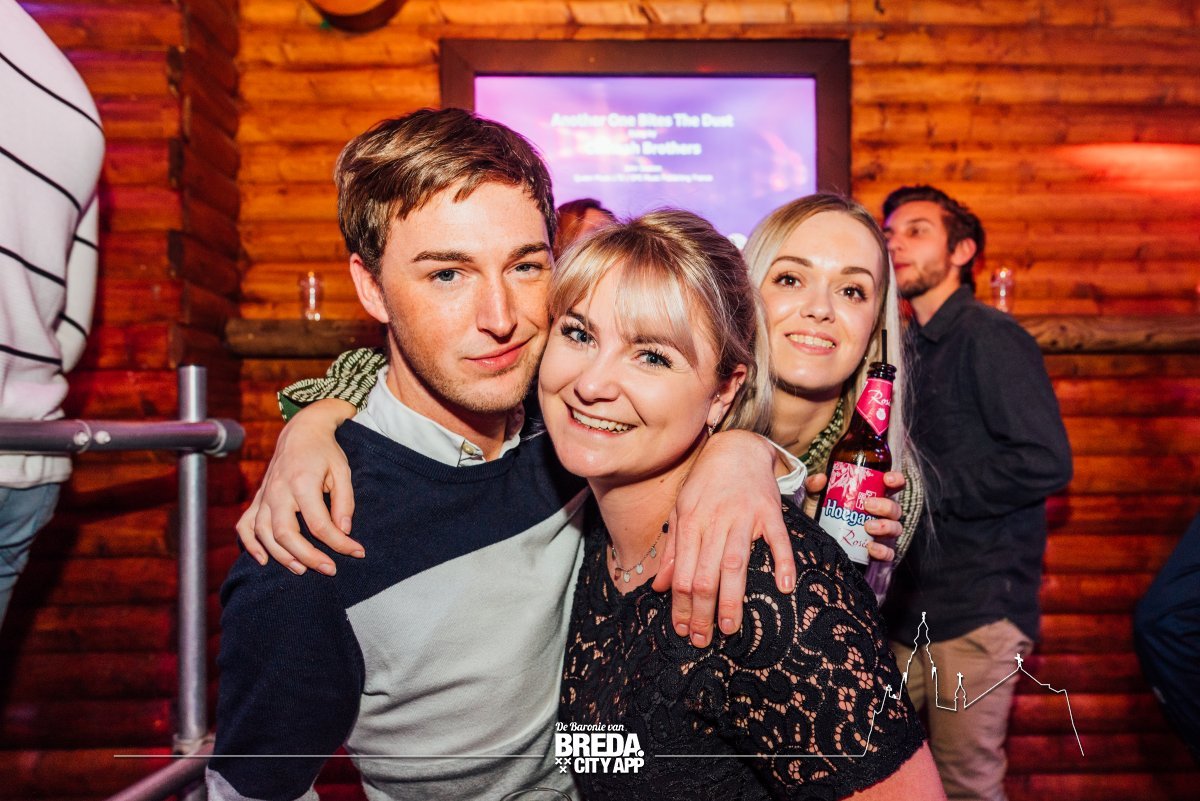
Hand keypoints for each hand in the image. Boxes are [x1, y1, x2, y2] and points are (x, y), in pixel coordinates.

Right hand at [236, 399, 361, 574]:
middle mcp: (278, 491)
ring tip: (302, 570)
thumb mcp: (343, 471)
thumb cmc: (325, 452)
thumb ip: (344, 502)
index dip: (339, 543)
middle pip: (286, 534)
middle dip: (308, 557)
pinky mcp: (258, 498)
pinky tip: (263, 560)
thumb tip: (343, 531)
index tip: (356, 552)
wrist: (301, 431)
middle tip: (330, 569)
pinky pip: (246, 525)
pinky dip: (250, 544)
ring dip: (282, 556)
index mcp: (302, 482)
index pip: (320, 524)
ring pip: (265, 534)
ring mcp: (265, 495)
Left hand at [652, 430, 795, 647]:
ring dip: (731, 601)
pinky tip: (783, 587)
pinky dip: (782, 563)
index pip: (682, 574)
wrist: (737, 447)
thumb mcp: (681, 511)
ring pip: (734, 564)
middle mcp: (714, 521)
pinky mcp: (770, 511)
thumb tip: (659, 587)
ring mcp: (743, 516)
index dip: (680, 606)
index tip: (681, 630)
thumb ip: (673, 550)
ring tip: (729, 629)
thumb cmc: (706, 484)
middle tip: (702, 640)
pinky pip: (778, 540)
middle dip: (702, 613)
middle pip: (705, 575)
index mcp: (689, 523)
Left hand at [802, 469, 905, 561]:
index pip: (893, 485)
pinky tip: (870, 548)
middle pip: (895, 508)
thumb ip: (814, 486)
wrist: (816, 543)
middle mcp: (881, 514)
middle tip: (868, 505)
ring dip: (885, 526)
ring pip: (896, 528)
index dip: (896, 480)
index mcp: (873, 496)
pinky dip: (883, 551)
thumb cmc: (822, 515)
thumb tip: (821, 479)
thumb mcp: (815, 498)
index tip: (887, 480)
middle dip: (885, 505)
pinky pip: (889, 553)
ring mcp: (882, 534)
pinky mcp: (879, 552)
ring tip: (868, 526)